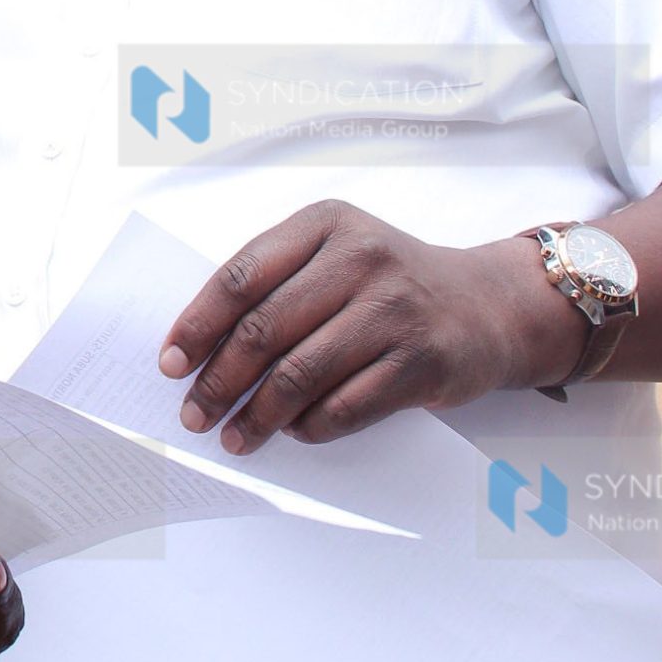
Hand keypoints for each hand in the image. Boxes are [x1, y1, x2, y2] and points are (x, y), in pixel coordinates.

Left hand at [160, 200, 582, 452]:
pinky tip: (293, 434)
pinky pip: (346, 405)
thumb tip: (201, 350)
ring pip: (301, 373)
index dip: (198, 325)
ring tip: (234, 436)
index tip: (170, 363)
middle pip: (264, 329)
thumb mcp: (336, 255)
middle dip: (219, 380)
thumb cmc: (391, 284)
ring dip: (257, 414)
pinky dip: (310, 426)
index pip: (241, 276)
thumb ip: (277, 285)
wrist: (490, 304)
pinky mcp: (422, 361)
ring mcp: (394, 309)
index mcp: (325, 225)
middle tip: (194, 414)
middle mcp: (361, 258)